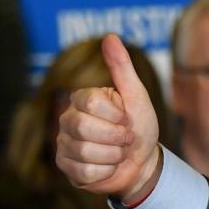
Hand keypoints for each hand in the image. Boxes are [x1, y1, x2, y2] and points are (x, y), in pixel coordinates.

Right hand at [56, 34, 160, 203]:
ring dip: (113, 156)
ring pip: (84, 152)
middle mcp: (67, 119)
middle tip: (126, 139)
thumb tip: (110, 36)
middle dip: (116, 137)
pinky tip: (109, 167)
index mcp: (83, 99)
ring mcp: (64, 144)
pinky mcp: (66, 167)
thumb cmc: (140, 127)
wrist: (144, 162)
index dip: (117, 115)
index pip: (90, 102)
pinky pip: (84, 173)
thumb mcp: (137, 97)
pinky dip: (106, 172)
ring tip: (118, 153)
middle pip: (84, 128)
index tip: (127, 119)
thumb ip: (122, 68)